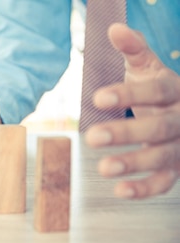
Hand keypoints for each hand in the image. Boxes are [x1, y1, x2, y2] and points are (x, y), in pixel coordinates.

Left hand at [85, 23, 179, 198]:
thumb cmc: (159, 89)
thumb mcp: (148, 68)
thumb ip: (134, 50)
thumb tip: (115, 29)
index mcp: (175, 91)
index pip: (155, 92)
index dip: (128, 95)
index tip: (97, 99)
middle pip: (158, 128)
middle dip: (126, 133)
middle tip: (92, 136)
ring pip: (162, 158)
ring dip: (134, 164)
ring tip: (104, 168)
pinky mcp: (175, 169)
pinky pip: (164, 183)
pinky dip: (144, 189)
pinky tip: (120, 190)